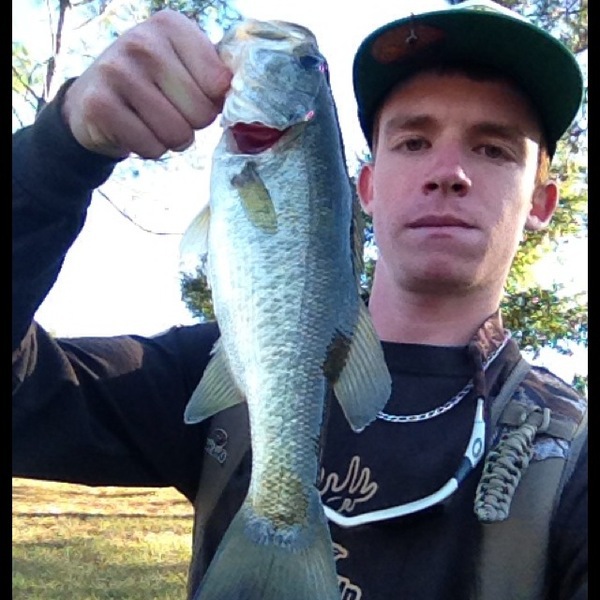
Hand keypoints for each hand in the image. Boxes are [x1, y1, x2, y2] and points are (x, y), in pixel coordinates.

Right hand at [61, 9, 231, 158]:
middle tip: (170, 111)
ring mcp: (117, 71)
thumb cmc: (152, 85)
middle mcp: (142, 41)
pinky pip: (151, 147)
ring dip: (172, 140)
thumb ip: (216, 75)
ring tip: (153, 122)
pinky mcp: (100, 104)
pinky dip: (150, 149)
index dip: (212, 102)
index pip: (220, 84)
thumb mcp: (184, 66)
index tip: (193, 95)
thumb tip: (247, 100)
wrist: (93, 100)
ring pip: (178, 133)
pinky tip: (134, 129)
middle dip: (191, 124)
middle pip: (201, 113)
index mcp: (171, 26)